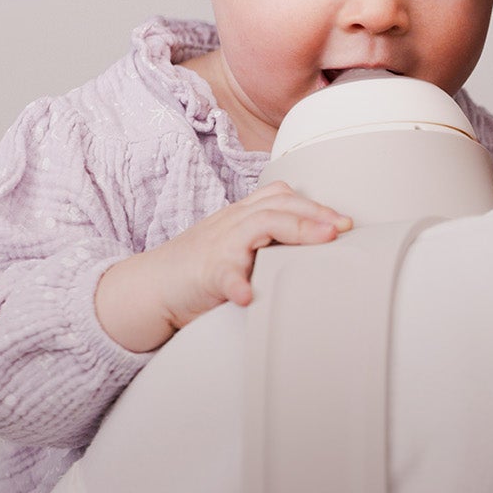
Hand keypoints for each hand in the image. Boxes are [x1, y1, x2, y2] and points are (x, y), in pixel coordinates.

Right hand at [95, 184, 351, 351]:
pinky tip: (248, 296)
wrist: (149, 289)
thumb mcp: (235, 249)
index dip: (313, 204)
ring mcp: (217, 246)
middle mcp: (231, 224)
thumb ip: (266, 245)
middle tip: (343, 228)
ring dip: (294, 230)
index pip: (280, 196)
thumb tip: (313, 255)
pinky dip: (237, 284)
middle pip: (277, 204)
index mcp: (240, 217)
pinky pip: (224, 275)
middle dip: (314, 213)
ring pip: (259, 225)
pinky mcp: (203, 274)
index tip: (343, 222)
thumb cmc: (197, 273)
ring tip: (322, 240)